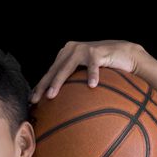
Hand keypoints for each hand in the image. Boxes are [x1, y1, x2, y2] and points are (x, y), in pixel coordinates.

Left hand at [30, 40, 147, 103]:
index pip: (49, 73)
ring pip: (66, 68)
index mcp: (65, 55)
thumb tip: (61, 106)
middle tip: (36, 101)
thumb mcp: (84, 76)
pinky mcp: (97, 51)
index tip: (31, 101)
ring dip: (58, 82)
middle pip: (53, 71)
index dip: (40, 86)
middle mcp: (71, 50)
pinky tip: (91, 86)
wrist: (125, 54)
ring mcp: (83, 49)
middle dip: (43, 86)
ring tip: (51, 95)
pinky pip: (93, 66)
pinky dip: (92, 75)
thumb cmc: (104, 69)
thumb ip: (73, 85)